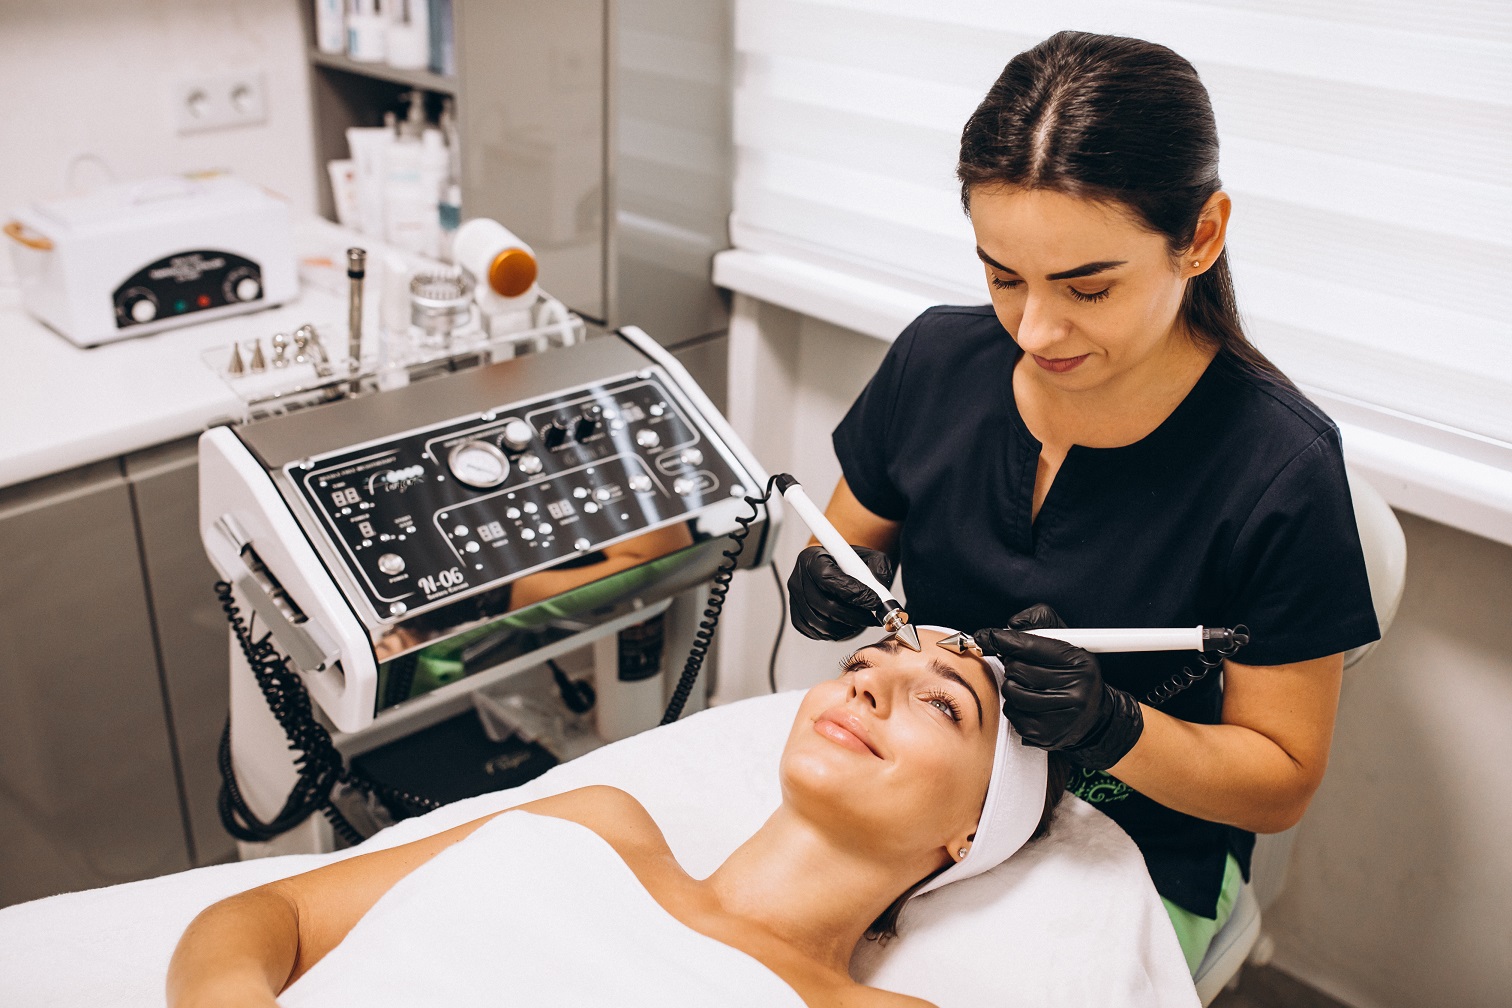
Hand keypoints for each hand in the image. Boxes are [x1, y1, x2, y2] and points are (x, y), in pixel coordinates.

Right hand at [786, 544, 894, 640]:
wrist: (831, 570)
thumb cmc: (847, 564)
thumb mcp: (867, 557)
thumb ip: (878, 566)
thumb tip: (881, 586)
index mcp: (812, 559)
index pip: (829, 578)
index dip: (854, 593)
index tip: (875, 601)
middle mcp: (798, 579)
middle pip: (826, 605)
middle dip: (855, 616)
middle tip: (874, 617)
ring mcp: (795, 600)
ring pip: (822, 623)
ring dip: (847, 626)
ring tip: (862, 620)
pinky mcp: (796, 617)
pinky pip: (817, 633)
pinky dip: (836, 633)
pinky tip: (848, 624)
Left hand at [974, 604, 1143, 769]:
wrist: (1093, 717)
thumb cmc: (1074, 674)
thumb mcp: (1067, 641)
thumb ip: (1039, 623)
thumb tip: (1010, 626)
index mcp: (1078, 662)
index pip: (1029, 645)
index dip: (1002, 639)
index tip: (985, 636)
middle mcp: (1074, 690)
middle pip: (1016, 668)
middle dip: (1013, 665)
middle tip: (1024, 667)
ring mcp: (1060, 716)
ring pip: (1010, 691)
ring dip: (1012, 685)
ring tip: (1028, 686)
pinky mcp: (1045, 734)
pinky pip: (1011, 713)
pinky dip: (1015, 706)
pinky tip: (1031, 704)